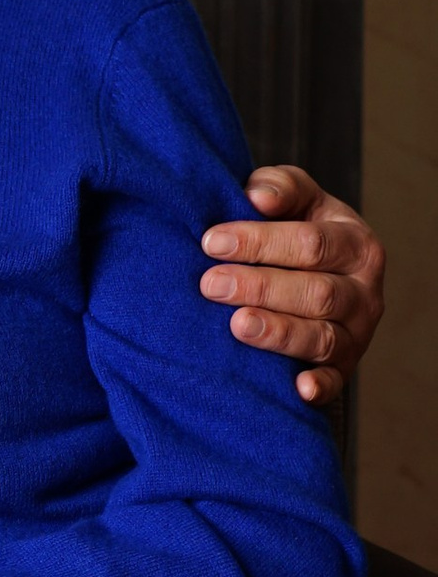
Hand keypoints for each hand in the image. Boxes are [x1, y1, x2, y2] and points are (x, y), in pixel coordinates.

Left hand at [201, 165, 384, 407]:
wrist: (314, 276)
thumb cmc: (294, 232)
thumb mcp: (295, 201)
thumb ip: (280, 188)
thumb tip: (257, 197)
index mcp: (355, 244)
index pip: (312, 244)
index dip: (261, 242)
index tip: (211, 242)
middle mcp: (364, 292)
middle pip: (317, 292)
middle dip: (261, 287)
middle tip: (210, 285)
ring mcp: (357, 334)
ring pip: (323, 337)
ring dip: (279, 332)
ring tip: (237, 325)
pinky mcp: (343, 369)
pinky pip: (336, 382)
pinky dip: (320, 387)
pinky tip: (298, 388)